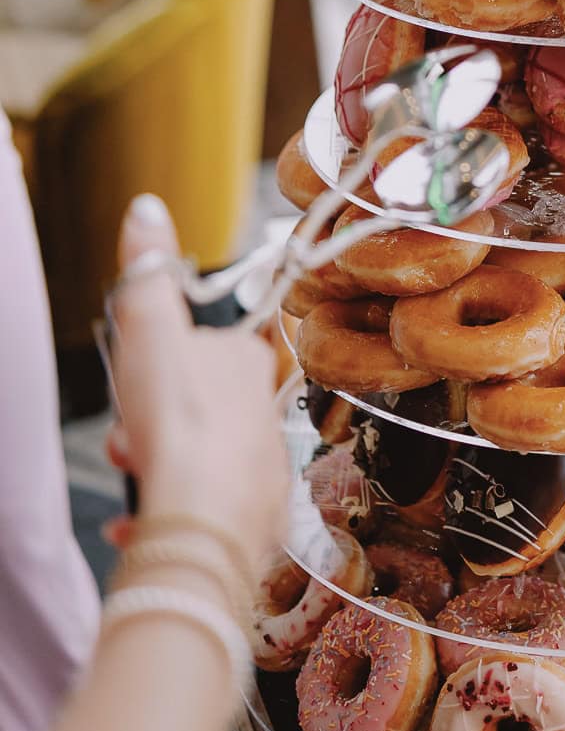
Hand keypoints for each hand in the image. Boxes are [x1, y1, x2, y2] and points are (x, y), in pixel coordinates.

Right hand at [106, 195, 285, 574]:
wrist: (202, 522)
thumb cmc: (180, 423)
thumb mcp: (152, 329)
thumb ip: (148, 270)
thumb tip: (146, 208)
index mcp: (248, 363)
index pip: (209, 348)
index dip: (164, 366)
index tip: (141, 383)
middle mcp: (265, 412)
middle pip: (195, 406)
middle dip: (150, 422)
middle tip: (132, 435)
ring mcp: (262, 469)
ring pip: (195, 458)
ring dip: (155, 466)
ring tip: (139, 473)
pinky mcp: (251, 522)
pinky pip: (202, 512)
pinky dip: (168, 513)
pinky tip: (144, 518)